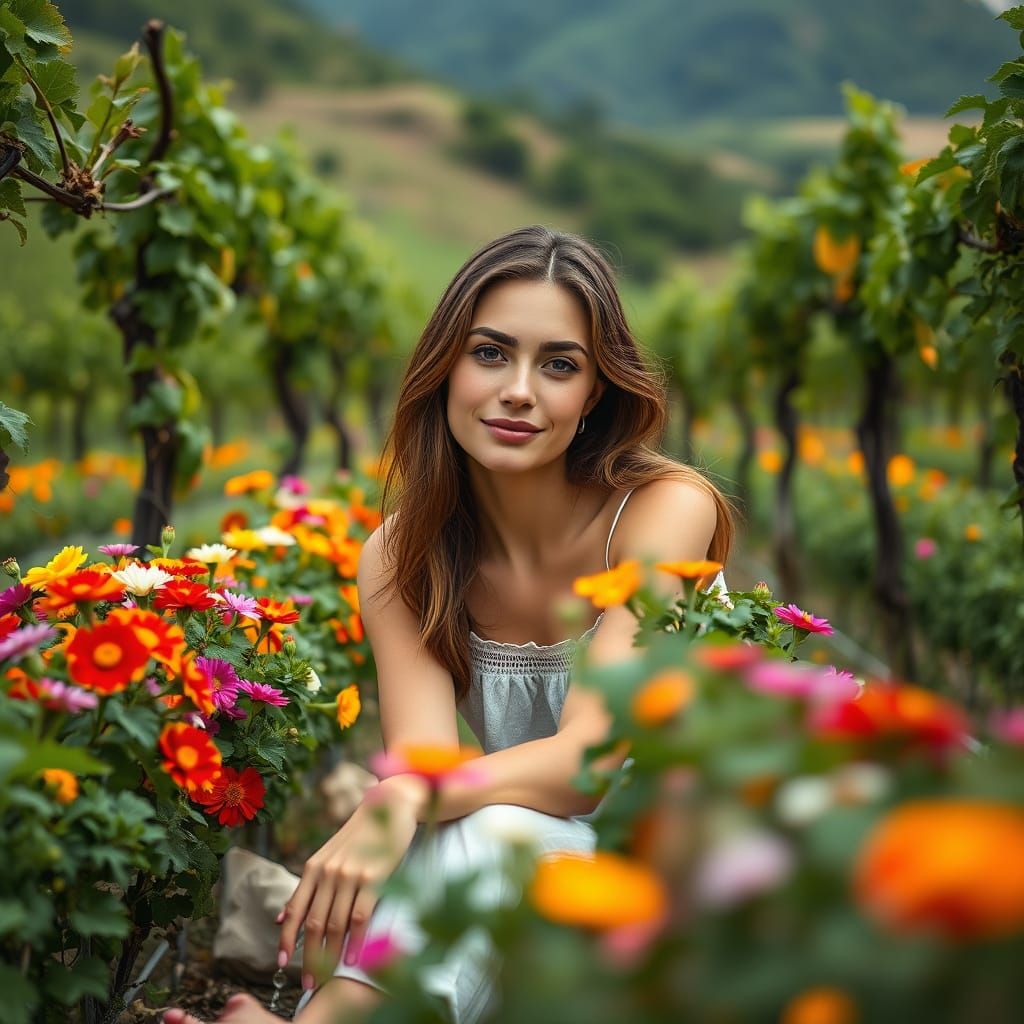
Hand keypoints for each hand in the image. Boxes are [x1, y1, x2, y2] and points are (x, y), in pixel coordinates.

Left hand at [278, 778, 424, 989]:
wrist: (390, 805)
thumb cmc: (361, 836)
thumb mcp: (328, 856)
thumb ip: (308, 886)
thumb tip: (282, 918)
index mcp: (313, 867)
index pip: (294, 910)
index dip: (286, 939)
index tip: (281, 964)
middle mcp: (327, 871)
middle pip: (313, 924)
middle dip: (309, 957)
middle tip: (308, 983)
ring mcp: (350, 874)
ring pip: (335, 924)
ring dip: (330, 956)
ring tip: (328, 977)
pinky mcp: (374, 876)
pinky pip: (361, 916)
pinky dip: (356, 941)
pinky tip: (354, 958)